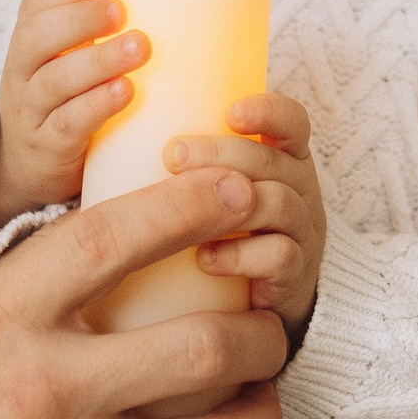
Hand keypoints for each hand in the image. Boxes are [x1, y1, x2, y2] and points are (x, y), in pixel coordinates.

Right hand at [0, 0, 146, 246]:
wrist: (26, 167)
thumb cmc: (64, 102)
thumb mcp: (67, 62)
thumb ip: (99, 34)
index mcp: (29, 43)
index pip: (36, 4)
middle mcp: (22, 74)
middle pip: (37, 37)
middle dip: (81, 19)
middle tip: (122, 11)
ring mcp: (31, 113)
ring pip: (55, 82)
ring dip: (98, 60)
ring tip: (139, 47)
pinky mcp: (48, 149)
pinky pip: (68, 124)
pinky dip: (97, 105)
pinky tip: (126, 91)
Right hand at [0, 167, 288, 418]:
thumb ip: (32, 269)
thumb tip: (122, 221)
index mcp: (3, 318)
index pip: (111, 241)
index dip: (189, 207)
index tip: (237, 189)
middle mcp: (44, 394)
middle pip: (200, 349)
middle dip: (260, 330)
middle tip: (267, 320)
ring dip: (263, 415)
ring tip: (262, 395)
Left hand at [167, 93, 325, 345]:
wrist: (251, 306)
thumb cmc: (218, 233)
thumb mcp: (204, 189)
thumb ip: (183, 162)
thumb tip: (115, 125)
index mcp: (281, 161)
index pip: (292, 123)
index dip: (269, 112)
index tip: (230, 113)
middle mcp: (298, 192)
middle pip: (277, 160)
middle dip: (224, 153)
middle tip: (172, 154)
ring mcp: (301, 235)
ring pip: (281, 203)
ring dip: (229, 202)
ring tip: (180, 211)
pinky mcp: (295, 278)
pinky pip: (279, 256)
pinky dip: (240, 254)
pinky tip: (205, 260)